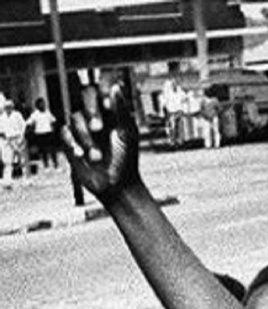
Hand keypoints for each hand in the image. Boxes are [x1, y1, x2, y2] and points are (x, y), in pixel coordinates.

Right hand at [60, 83, 141, 203]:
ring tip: (97, 156)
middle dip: (91, 112)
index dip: (101, 94)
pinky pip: (64, 132)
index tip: (107, 106)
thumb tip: (116, 86)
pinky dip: (72, 143)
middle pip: (84, 97)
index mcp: (111, 112)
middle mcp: (95, 116)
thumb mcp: (128, 134)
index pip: (100, 90)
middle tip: (99, 128)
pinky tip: (81, 154)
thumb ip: (122, 110)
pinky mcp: (70, 141)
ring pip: (74, 117)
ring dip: (86, 137)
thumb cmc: (127, 161)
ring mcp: (82, 128)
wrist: (117, 186)